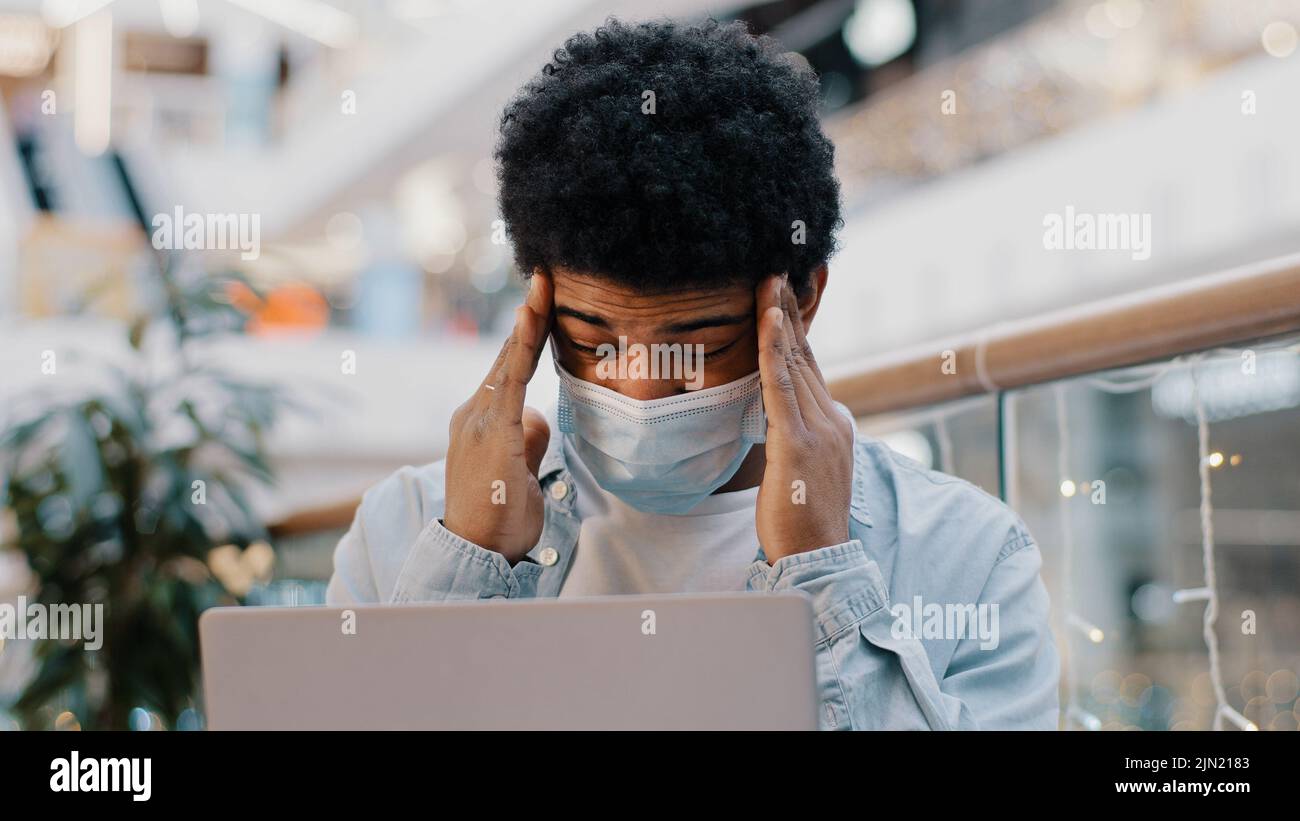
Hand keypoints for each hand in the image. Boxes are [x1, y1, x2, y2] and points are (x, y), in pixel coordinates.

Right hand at [443, 274, 552, 563]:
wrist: (477, 551)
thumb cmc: (498, 517)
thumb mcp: (521, 470)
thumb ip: (528, 438)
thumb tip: (538, 415)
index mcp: (480, 421)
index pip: (507, 370)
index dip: (526, 336)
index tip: (543, 302)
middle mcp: (473, 414)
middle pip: (506, 357)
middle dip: (529, 316)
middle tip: (547, 278)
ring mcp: (479, 422)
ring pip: (507, 363)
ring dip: (528, 323)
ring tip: (544, 288)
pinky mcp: (492, 433)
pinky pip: (511, 382)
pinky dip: (521, 350)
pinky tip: (529, 321)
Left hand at [755, 274, 853, 563]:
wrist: (818, 557)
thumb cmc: (802, 521)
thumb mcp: (801, 469)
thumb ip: (794, 436)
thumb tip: (776, 417)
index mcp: (833, 424)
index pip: (809, 366)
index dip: (796, 328)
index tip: (783, 293)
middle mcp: (832, 418)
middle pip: (804, 354)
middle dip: (787, 310)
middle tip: (774, 269)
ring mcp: (818, 428)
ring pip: (795, 362)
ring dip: (780, 317)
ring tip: (769, 280)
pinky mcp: (798, 441)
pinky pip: (783, 386)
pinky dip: (775, 350)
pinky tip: (769, 321)